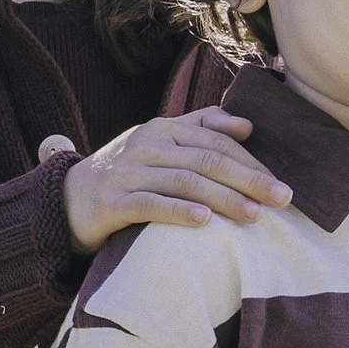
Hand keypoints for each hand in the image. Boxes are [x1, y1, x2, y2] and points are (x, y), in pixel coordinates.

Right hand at [65, 111, 290, 252]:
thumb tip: (247, 126)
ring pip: (184, 181)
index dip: (251, 162)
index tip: (281, 185)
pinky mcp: (112, 202)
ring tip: (253, 215)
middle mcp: (147, 144)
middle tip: (282, 200)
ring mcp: (128, 172)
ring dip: (223, 198)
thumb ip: (199, 129)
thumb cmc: (126, 175)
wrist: (67, 199)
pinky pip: (150, 205)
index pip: (216, 141)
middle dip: (249, 180)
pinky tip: (204, 221)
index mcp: (163, 128)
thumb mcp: (159, 146)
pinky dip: (179, 211)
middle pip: (207, 159)